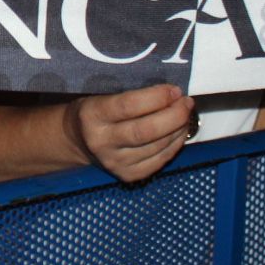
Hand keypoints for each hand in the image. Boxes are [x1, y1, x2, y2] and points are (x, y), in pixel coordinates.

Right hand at [65, 84, 195, 183]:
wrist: (78, 141)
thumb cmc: (95, 111)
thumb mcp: (101, 94)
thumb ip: (130, 92)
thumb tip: (170, 90)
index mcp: (92, 115)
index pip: (129, 106)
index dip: (157, 97)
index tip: (174, 90)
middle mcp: (102, 142)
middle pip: (146, 131)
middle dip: (174, 115)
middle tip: (186, 102)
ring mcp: (115, 162)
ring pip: (157, 146)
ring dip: (178, 128)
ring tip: (184, 113)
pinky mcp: (128, 175)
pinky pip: (160, 160)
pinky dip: (175, 144)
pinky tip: (179, 131)